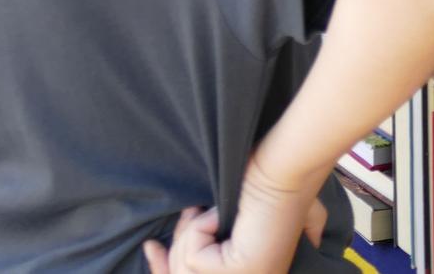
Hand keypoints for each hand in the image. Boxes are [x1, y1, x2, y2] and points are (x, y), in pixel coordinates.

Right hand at [142, 185, 326, 273]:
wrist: (282, 169)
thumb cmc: (266, 184)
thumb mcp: (231, 221)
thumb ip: (212, 240)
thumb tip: (154, 250)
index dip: (165, 269)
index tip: (151, 248)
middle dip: (180, 242)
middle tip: (192, 212)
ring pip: (184, 268)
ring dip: (191, 232)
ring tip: (206, 210)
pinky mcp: (239, 272)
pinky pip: (193, 257)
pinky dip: (200, 228)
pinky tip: (219, 214)